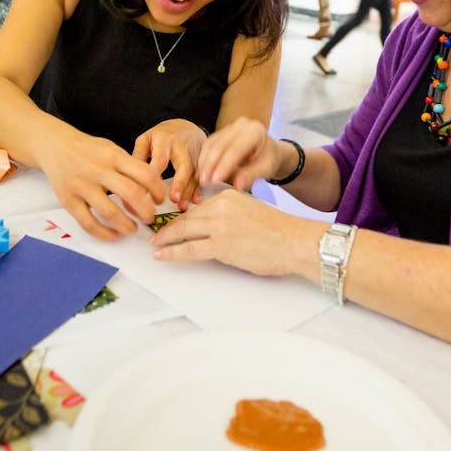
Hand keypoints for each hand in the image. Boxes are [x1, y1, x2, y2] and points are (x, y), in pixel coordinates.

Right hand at [37, 132, 166, 241]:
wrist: (55, 146)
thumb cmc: (88, 150)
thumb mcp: (111, 149)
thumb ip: (129, 167)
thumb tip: (152, 191)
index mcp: (113, 155)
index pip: (145, 174)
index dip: (158, 191)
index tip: (159, 200)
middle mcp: (97, 170)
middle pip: (131, 194)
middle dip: (146, 211)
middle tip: (149, 218)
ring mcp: (81, 186)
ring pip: (110, 212)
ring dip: (126, 226)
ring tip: (132, 228)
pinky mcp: (68, 200)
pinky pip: (88, 223)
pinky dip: (104, 234)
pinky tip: (113, 235)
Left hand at [133, 119, 205, 209]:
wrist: (184, 125)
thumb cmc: (161, 135)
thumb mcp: (146, 140)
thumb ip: (138, 157)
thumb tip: (128, 180)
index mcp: (164, 139)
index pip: (160, 159)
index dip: (153, 177)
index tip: (145, 193)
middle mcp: (182, 145)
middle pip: (184, 164)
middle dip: (179, 182)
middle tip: (172, 199)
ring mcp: (195, 152)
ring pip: (195, 173)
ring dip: (189, 190)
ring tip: (181, 206)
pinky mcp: (204, 159)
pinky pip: (202, 175)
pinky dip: (199, 188)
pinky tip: (195, 200)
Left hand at [150, 188, 320, 276]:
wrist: (295, 241)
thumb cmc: (280, 231)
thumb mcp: (251, 211)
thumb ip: (231, 214)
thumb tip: (215, 227)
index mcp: (229, 195)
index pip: (199, 207)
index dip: (183, 217)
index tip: (173, 222)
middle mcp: (221, 206)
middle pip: (187, 217)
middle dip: (169, 227)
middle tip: (156, 234)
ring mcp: (220, 225)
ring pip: (183, 231)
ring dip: (166, 239)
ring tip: (155, 246)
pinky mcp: (221, 245)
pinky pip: (189, 249)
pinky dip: (172, 252)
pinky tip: (162, 255)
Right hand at [197, 117, 282, 190]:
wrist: (268, 151)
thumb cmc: (268, 160)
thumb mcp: (265, 169)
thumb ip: (251, 175)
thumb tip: (237, 186)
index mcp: (255, 131)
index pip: (236, 148)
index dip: (224, 165)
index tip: (215, 180)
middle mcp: (240, 125)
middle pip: (220, 145)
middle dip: (210, 165)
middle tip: (204, 183)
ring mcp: (228, 127)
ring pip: (211, 145)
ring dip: (204, 164)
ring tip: (201, 181)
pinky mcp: (220, 134)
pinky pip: (208, 146)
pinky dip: (203, 160)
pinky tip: (201, 173)